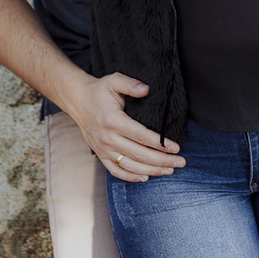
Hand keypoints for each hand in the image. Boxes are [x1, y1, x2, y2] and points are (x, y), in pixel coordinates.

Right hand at [61, 72, 184, 182]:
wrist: (78, 101)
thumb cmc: (99, 91)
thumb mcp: (114, 80)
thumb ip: (130, 84)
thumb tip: (146, 90)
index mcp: (113, 120)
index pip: (141, 136)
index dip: (160, 144)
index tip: (176, 148)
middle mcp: (107, 138)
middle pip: (138, 154)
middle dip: (162, 160)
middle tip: (180, 162)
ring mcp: (102, 149)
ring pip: (129, 165)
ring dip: (151, 170)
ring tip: (169, 170)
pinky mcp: (100, 154)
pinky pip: (115, 170)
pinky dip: (130, 176)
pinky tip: (145, 177)